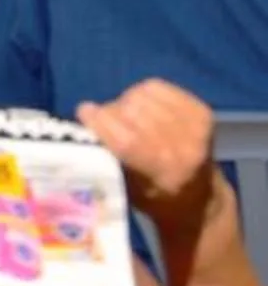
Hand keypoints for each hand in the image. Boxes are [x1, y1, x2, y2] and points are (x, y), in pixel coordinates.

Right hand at [81, 79, 218, 239]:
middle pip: (132, 111)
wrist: (201, 197)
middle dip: (112, 112)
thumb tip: (88, 122)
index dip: (99, 121)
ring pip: (142, 94)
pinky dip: (144, 93)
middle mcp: (184, 149)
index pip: (126, 140)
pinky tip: (144, 107)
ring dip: (127, 102)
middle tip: (109, 123)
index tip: (83, 113)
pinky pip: (158, 87)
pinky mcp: (201, 111)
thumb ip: (108, 157)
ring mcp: (196, 127)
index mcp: (164, 175)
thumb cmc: (154, 198)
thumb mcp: (127, 189)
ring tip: (128, 117)